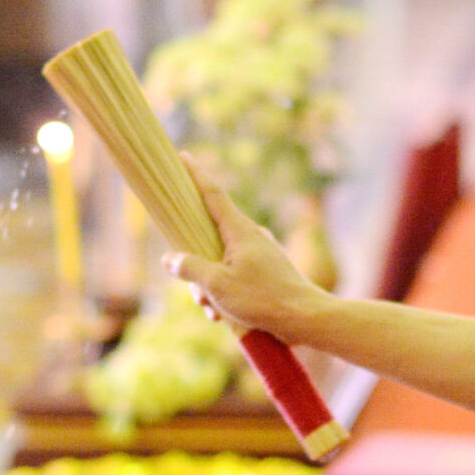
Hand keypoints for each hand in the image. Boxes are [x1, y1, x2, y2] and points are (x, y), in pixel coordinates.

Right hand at [164, 154, 329, 337]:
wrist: (305, 317)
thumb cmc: (262, 298)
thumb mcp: (217, 285)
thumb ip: (190, 268)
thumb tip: (169, 259)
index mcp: (239, 230)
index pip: (212, 194)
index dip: (195, 176)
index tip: (182, 156)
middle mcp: (251, 236)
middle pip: (209, 237)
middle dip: (195, 265)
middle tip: (195, 292)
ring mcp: (259, 252)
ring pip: (220, 261)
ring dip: (209, 285)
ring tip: (213, 310)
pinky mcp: (265, 270)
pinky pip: (234, 274)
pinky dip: (224, 292)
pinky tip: (224, 315)